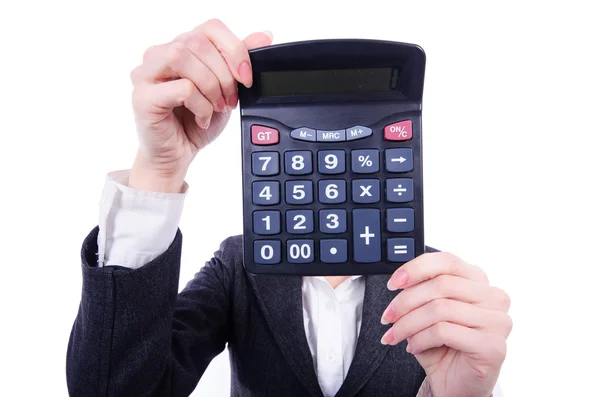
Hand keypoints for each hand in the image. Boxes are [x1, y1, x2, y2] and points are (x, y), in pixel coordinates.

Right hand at [128, 19, 272, 191]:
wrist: (177, 155)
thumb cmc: (195, 122)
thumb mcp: (226, 90)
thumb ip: (239, 62)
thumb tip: (264, 36)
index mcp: (181, 47)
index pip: (211, 28)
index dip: (234, 50)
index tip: (246, 78)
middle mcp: (159, 54)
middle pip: (198, 42)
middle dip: (224, 74)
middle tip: (229, 100)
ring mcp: (146, 74)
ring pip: (183, 57)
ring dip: (210, 86)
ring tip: (215, 107)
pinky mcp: (142, 96)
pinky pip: (181, 88)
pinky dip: (201, 105)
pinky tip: (202, 118)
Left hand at [381, 252, 511, 396]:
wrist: (456, 384)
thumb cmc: (443, 345)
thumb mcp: (429, 311)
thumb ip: (422, 290)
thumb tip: (400, 280)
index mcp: (479, 281)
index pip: (448, 261)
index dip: (416, 268)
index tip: (393, 283)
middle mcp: (494, 298)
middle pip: (441, 285)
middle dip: (406, 301)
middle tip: (387, 316)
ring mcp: (497, 322)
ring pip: (439, 309)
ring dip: (408, 323)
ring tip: (396, 334)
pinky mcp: (492, 346)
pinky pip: (444, 332)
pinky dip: (420, 339)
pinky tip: (413, 347)